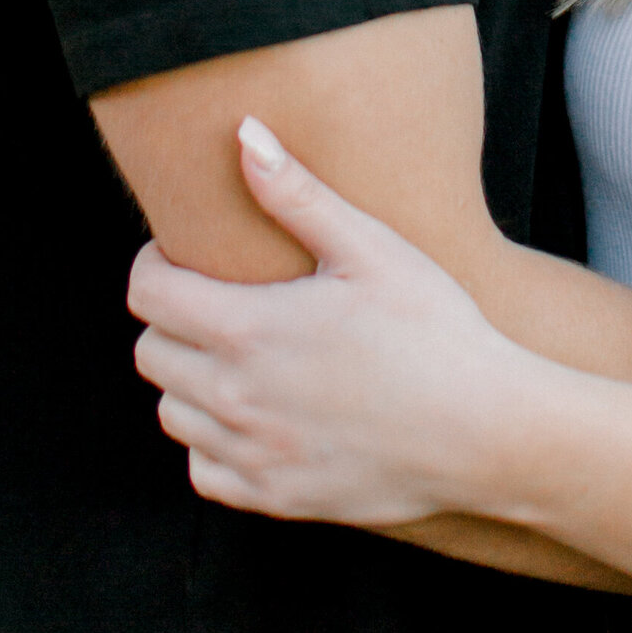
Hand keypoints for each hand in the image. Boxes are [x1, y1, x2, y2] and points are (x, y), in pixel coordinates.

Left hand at [129, 116, 527, 527]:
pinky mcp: (276, 500)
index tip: (184, 254)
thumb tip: (243, 133)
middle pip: (150, 354)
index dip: (155, 264)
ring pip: (172, 414)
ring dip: (188, 380)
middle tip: (216, 299)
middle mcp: (234, 399)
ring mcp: (252, 455)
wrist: (484, 431)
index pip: (148, 294)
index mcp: (247, 329)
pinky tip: (253, 416)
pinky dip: (211, 444)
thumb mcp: (370, 247)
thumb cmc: (434, 329)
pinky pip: (204, 472)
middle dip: (170, 318)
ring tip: (236, 354)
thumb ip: (296, 193)